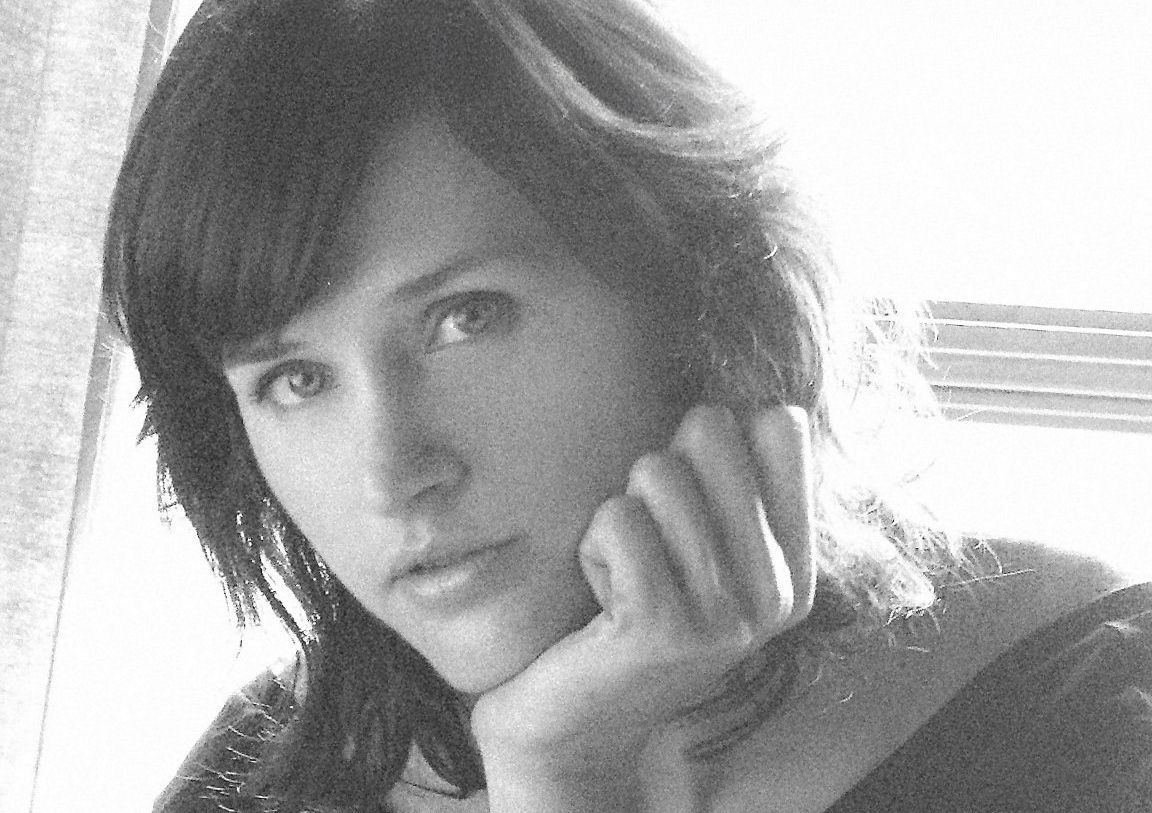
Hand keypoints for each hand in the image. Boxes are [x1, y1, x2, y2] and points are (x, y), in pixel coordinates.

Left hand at [471, 405, 815, 809]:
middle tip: (648, 539)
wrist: (576, 722)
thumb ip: (733, 486)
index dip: (713, 439)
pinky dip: (592, 545)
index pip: (780, 423)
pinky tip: (603, 598)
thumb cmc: (631, 613)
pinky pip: (616, 519)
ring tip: (625, 571)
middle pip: (711, 428)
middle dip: (656, 468)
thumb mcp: (703, 554)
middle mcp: (775, 592)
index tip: (691, 505)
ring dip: (619, 513)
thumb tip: (744, 404)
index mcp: (795, 565)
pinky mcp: (661, 627)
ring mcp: (723, 614)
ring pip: (656, 471)